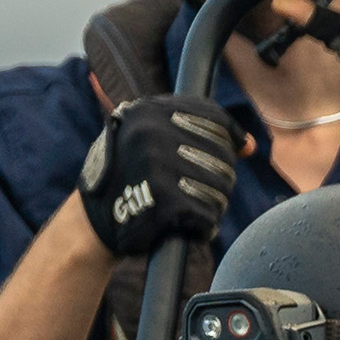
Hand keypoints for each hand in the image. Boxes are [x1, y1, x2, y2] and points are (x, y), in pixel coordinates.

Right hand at [79, 95, 244, 260]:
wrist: (89, 222)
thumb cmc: (127, 178)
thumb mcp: (148, 141)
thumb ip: (194, 134)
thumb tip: (249, 146)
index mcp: (148, 111)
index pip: (214, 118)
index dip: (230, 138)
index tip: (238, 151)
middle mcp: (153, 133)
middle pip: (222, 157)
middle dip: (217, 179)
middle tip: (195, 191)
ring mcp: (158, 166)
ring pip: (220, 188)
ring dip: (212, 205)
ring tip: (187, 208)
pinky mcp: (164, 201)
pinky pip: (209, 216)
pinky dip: (204, 227)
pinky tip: (185, 226)